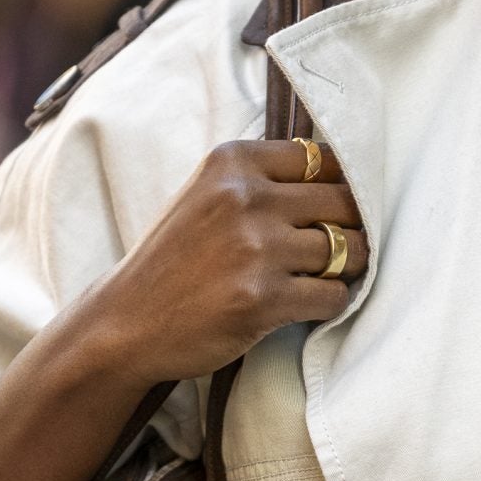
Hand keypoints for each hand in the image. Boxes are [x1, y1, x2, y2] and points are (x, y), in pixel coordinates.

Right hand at [90, 139, 368, 385]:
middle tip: (341, 246)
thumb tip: (339, 173)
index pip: (324, 157)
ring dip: (347, 267)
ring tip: (324, 276)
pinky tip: (306, 304)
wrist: (126, 323)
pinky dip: (330, 302)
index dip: (343, 184)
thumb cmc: (174, 260)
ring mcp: (255, 249)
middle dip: (353, 226)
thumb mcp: (206, 195)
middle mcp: (245, 198)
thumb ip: (261, 179)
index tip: (339, 206)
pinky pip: (334, 295)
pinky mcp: (263, 299)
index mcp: (232, 162)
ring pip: (350, 249)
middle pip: (344, 202)